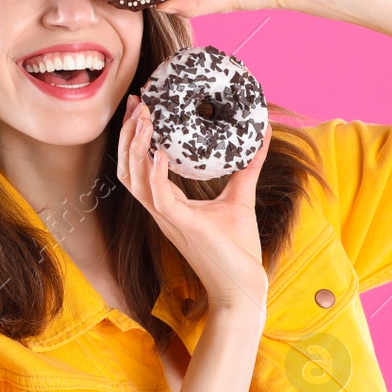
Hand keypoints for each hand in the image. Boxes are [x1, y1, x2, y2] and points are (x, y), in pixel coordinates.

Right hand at [115, 94, 270, 311]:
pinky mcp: (182, 227)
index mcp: (169, 204)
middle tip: (136, 104)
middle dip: (128, 136)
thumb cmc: (238, 250)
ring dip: (136, 148)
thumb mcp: (241, 197)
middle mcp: (161, 211)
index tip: (141, 107)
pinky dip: (156, 175)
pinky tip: (160, 153)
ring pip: (135, 181)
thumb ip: (248, 166)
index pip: (140, 167)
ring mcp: (168, 220)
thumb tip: (264, 134)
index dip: (135, 138)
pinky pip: (159, 199)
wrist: (242, 286)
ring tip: (144, 120)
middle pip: (128, 169)